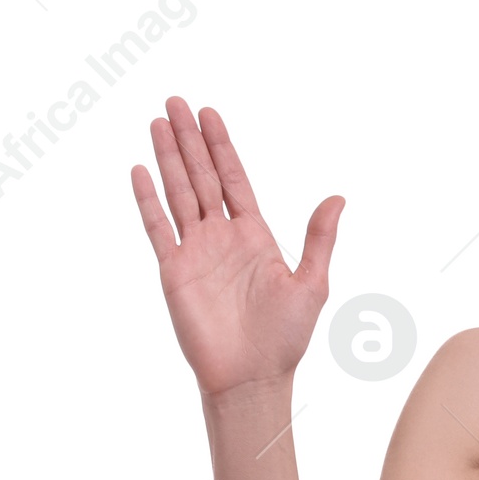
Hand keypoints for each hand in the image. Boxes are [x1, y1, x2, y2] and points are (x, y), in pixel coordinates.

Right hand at [131, 96, 344, 399]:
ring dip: (169, 158)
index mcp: (255, 236)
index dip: (222, 147)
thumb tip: (338, 197)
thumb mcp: (312, 284)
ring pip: (178, 193)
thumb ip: (319, 239)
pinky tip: (140, 169)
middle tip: (175, 101)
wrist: (253, 378)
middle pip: (202, 177)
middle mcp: (222, 238)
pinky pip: (157, 227)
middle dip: (190, 139)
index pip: (234, 180)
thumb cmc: (285, 338)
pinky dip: (147, 199)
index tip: (210, 114)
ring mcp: (195, 252)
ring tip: (158, 122)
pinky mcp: (174, 271)